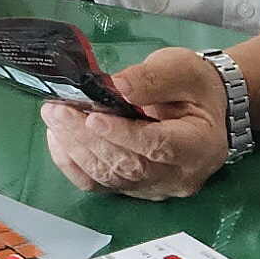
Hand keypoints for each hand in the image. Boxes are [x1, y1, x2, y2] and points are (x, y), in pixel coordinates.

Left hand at [39, 46, 230, 200]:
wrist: (205, 109)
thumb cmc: (196, 88)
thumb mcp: (182, 69)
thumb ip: (152, 79)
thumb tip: (116, 87)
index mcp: (200, 145)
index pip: (159, 146)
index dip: (123, 134)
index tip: (93, 117)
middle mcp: (179, 175)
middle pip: (129, 165)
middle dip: (88, 137)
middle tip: (59, 110)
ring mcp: (155, 187)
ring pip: (110, 177)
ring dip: (76, 148)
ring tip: (55, 118)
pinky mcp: (134, 188)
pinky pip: (99, 185)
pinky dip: (73, 164)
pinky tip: (59, 139)